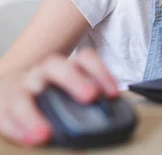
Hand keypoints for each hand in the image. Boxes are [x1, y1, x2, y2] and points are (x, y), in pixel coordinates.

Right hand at [0, 48, 118, 146]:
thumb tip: (111, 113)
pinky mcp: (3, 105)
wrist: (10, 87)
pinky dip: (18, 129)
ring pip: (24, 94)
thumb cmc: (49, 90)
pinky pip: (6, 116)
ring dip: (34, 115)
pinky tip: (31, 139)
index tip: (113, 94)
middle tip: (90, 96)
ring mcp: (21, 87)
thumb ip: (87, 96)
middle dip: (74, 80)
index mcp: (63, 67)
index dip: (101, 72)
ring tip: (46, 133)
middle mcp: (42, 72)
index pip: (84, 59)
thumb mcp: (69, 87)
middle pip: (56, 66)